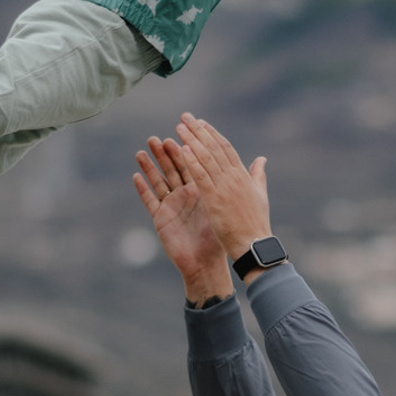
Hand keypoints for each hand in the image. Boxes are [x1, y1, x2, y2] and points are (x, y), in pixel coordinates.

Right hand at [133, 137, 232, 304]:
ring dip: (150, 167)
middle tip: (157, 138)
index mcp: (201, 190)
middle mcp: (184, 195)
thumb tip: (260, 159)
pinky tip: (135, 176)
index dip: (188, 149)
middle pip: (173, 170)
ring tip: (142, 151)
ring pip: (158, 181)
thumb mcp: (227, 207)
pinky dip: (143, 189)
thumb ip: (235, 183)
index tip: (183, 132)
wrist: (207, 263)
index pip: (193, 164)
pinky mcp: (161, 218)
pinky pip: (150, 201)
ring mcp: (171, 205)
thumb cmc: (219, 236)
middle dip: (165, 154)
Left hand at [171, 113, 273, 274]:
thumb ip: (258, 175)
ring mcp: (224, 187)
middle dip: (198, 131)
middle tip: (185, 117)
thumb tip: (261, 159)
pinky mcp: (214, 200)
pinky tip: (182, 150)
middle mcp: (233, 177)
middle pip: (213, 148)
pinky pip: (200, 177)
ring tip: (179, 128)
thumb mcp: (260, 194)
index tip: (200, 122)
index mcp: (243, 175)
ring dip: (191, 141)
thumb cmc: (256, 223)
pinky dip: (192, 162)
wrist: (254, 245)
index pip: (225, 148)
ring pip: (205, 158)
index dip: (212, 134)